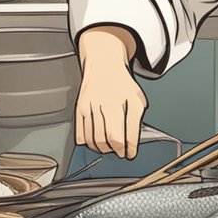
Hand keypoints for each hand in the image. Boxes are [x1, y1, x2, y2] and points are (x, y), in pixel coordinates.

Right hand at [75, 27, 147, 158]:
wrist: (103, 64)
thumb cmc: (122, 83)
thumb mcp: (137, 99)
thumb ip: (136, 122)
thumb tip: (132, 144)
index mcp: (122, 103)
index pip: (124, 135)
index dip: (128, 149)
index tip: (129, 154)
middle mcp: (105, 104)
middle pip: (109, 139)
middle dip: (115, 150)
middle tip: (118, 152)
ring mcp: (91, 106)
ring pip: (94, 138)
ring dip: (102, 148)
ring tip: (108, 147)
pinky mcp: (80, 107)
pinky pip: (81, 132)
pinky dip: (87, 142)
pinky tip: (94, 141)